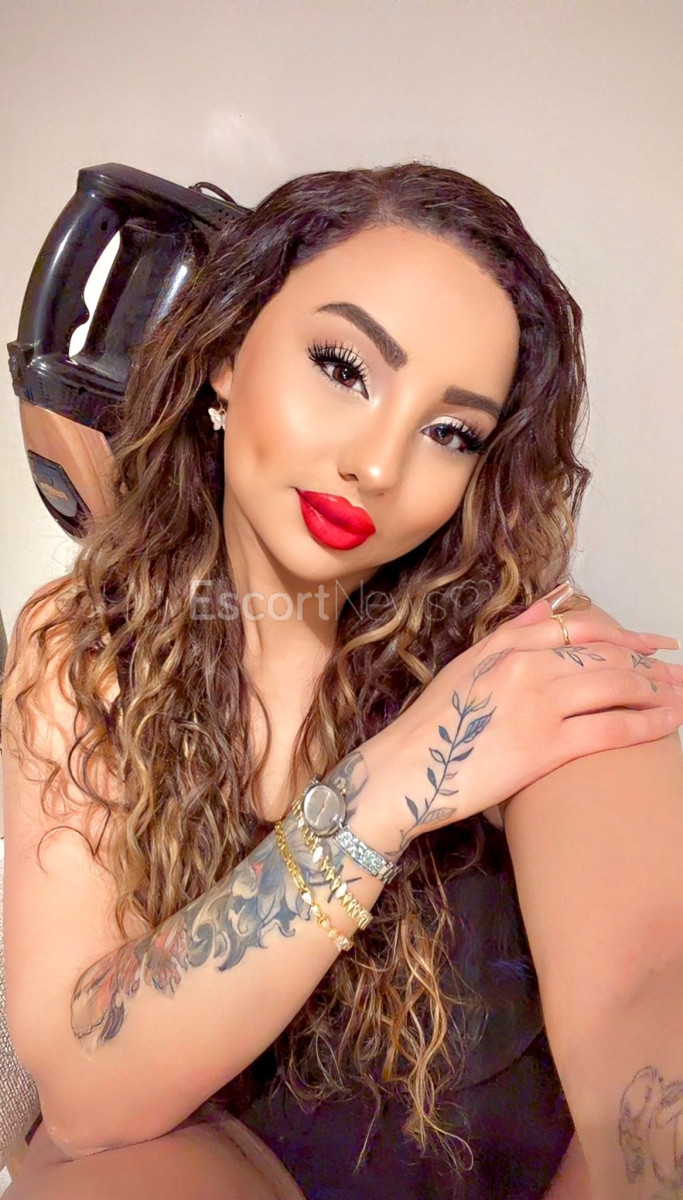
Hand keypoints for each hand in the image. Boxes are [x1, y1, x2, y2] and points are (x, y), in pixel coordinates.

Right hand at [360, 591, 682, 851]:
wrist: (402, 772)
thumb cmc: (431, 728)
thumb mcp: (465, 666)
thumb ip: (510, 633)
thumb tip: (549, 603)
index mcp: (505, 644)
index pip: (580, 627)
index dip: (623, 633)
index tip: (651, 642)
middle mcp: (524, 664)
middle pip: (604, 653)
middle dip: (647, 661)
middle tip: (675, 670)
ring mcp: (536, 702)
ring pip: (614, 685)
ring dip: (656, 688)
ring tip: (680, 694)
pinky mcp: (543, 745)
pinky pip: (609, 728)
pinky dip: (647, 723)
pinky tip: (669, 722)